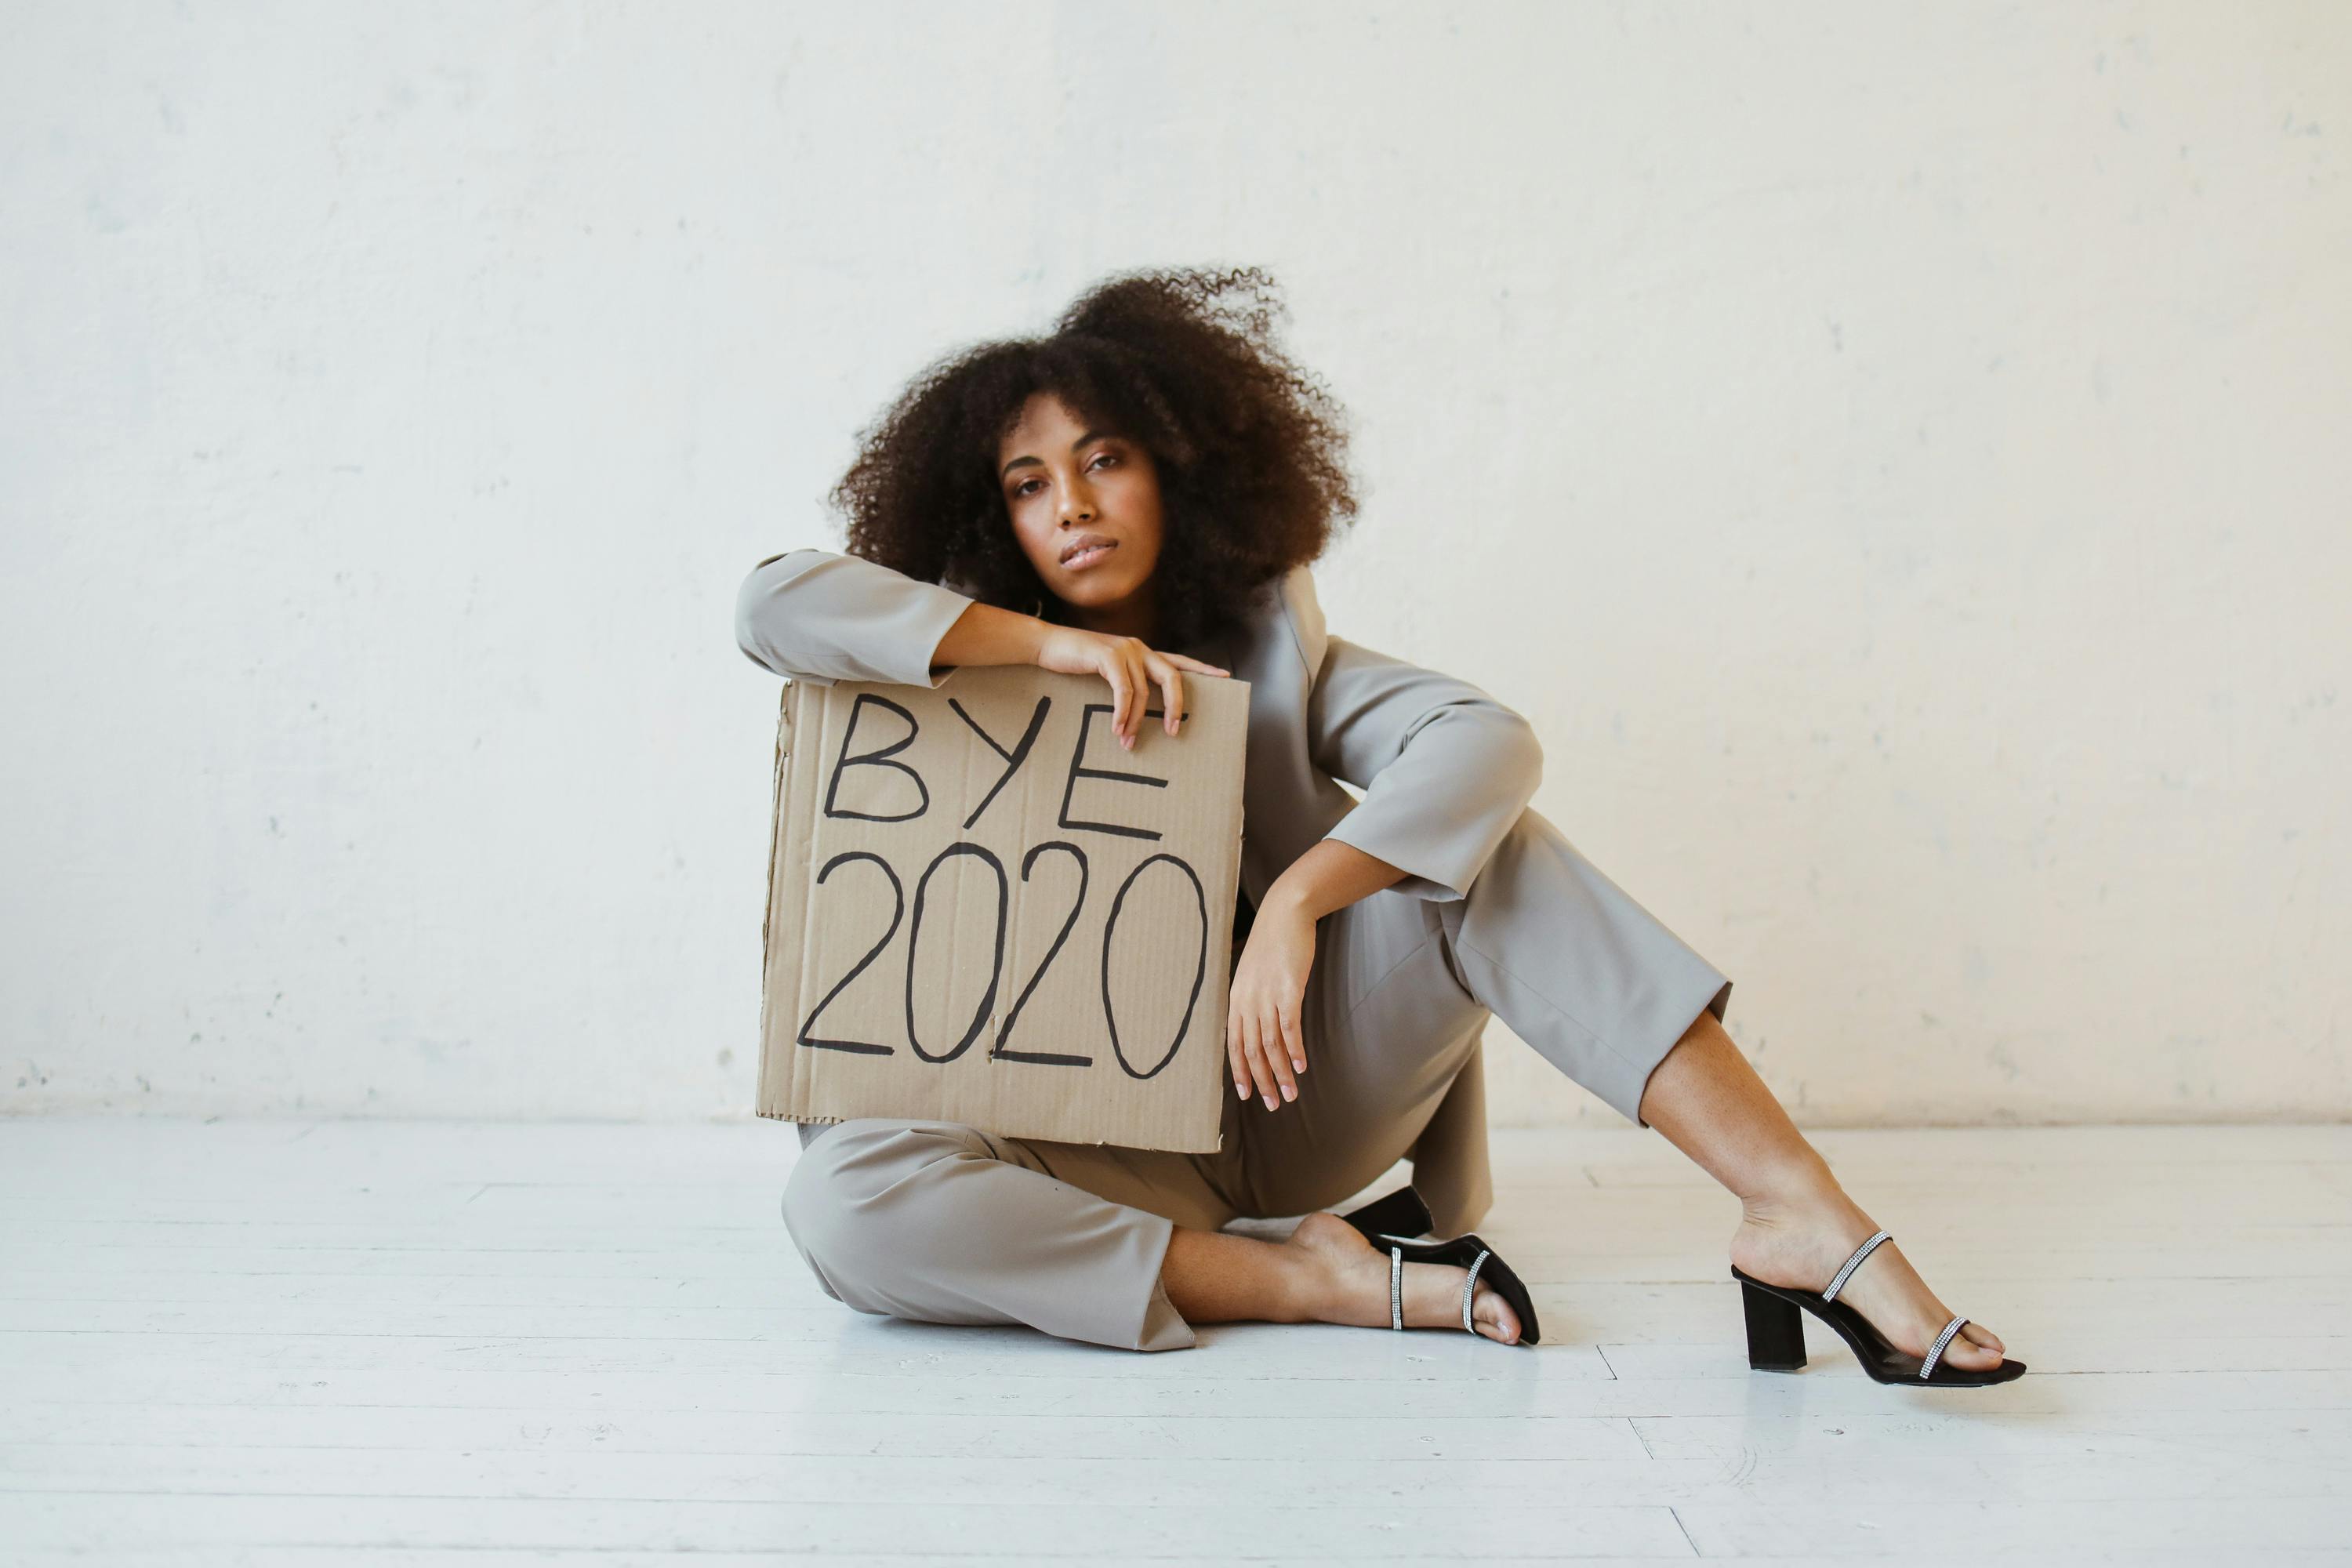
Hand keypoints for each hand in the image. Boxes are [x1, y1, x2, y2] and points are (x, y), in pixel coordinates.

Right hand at [1033, 627, 1228, 750]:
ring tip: (1127, 742)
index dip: (1203, 669)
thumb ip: (1126, 682)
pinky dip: (1122, 713)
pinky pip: (1124, 691)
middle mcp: (1139, 647)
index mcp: (1142, 651)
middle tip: (1174, 732)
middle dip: (1176, 707)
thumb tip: (1139, 711)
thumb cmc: (1076, 662)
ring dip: (1135, 722)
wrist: (1047, 645)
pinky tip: (1117, 729)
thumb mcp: (1106, 671)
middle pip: (1173, 677)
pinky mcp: (1109, 656)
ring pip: (1144, 693)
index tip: (1225, 677)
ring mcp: (1125, 649)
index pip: (1179, 661)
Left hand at [1228, 895, 1314, 1110]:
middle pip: (1252, 1051)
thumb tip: (1258, 1025)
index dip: (1239, 1071)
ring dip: (1281, 1073)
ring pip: (1271, 1044)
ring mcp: (1266, 996)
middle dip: (1262, 1081)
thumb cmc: (1271, 944)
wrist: (1284, 913)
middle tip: (1274, 1104)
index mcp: (1236, 999)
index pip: (1234, 1044)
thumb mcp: (1253, 974)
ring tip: (1291, 1094)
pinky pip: (1289, 1027)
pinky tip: (1300, 1067)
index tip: (1246, 1095)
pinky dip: (1294, 1050)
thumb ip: (1253, 1000)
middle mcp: (1247, 1001)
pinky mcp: (1288, 989)